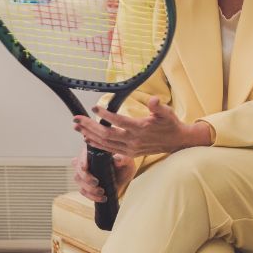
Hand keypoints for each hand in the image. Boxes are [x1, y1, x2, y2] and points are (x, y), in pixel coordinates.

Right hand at [71, 148, 135, 201]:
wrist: (125, 178)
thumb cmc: (124, 165)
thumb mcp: (127, 161)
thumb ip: (123, 159)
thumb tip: (116, 159)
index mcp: (95, 152)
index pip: (83, 154)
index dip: (82, 160)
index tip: (85, 168)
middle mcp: (87, 162)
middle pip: (79, 170)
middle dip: (86, 178)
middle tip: (96, 183)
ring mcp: (85, 174)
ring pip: (79, 181)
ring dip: (89, 188)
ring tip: (102, 192)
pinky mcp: (86, 185)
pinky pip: (84, 191)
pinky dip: (92, 196)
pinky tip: (102, 198)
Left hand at [73, 96, 211, 156]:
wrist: (176, 142)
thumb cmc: (170, 124)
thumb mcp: (167, 112)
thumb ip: (158, 106)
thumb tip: (154, 100)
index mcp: (141, 128)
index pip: (119, 121)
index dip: (105, 115)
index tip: (95, 108)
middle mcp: (133, 140)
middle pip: (106, 134)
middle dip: (89, 126)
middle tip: (76, 119)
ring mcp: (130, 148)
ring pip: (105, 143)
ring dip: (89, 135)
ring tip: (77, 127)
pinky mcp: (129, 153)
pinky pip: (109, 149)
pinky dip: (97, 144)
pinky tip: (88, 139)